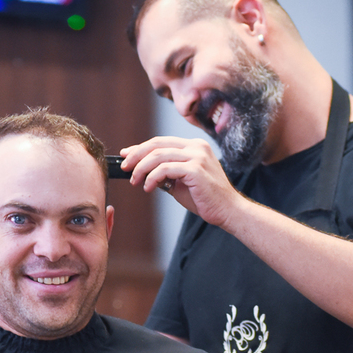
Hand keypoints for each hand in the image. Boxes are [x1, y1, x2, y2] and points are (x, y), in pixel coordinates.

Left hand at [120, 136, 247, 228]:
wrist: (228, 211)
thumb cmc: (206, 198)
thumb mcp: (181, 182)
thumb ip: (166, 173)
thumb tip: (142, 170)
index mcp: (194, 146)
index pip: (161, 142)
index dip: (141, 148)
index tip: (126, 155)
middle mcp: (196, 147)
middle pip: (157, 144)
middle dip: (137, 155)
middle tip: (124, 167)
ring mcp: (197, 156)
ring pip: (158, 156)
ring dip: (142, 169)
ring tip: (135, 181)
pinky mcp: (196, 169)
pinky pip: (165, 170)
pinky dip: (152, 178)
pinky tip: (148, 187)